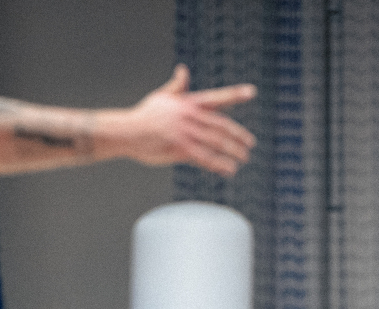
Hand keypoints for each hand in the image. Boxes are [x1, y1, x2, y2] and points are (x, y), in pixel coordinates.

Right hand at [113, 65, 256, 175]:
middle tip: (250, 144)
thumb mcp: (161, 97)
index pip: (216, 97)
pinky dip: (219, 164)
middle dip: (238, 136)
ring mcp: (185, 133)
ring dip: (233, 151)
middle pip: (221, 125)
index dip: (234, 94)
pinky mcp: (180, 149)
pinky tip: (229, 170)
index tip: (252, 92)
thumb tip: (183, 70)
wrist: (127, 132)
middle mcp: (190, 116)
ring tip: (243, 158)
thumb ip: (177, 86)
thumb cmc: (144, 115)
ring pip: (216, 143)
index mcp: (188, 102)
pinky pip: (205, 158)